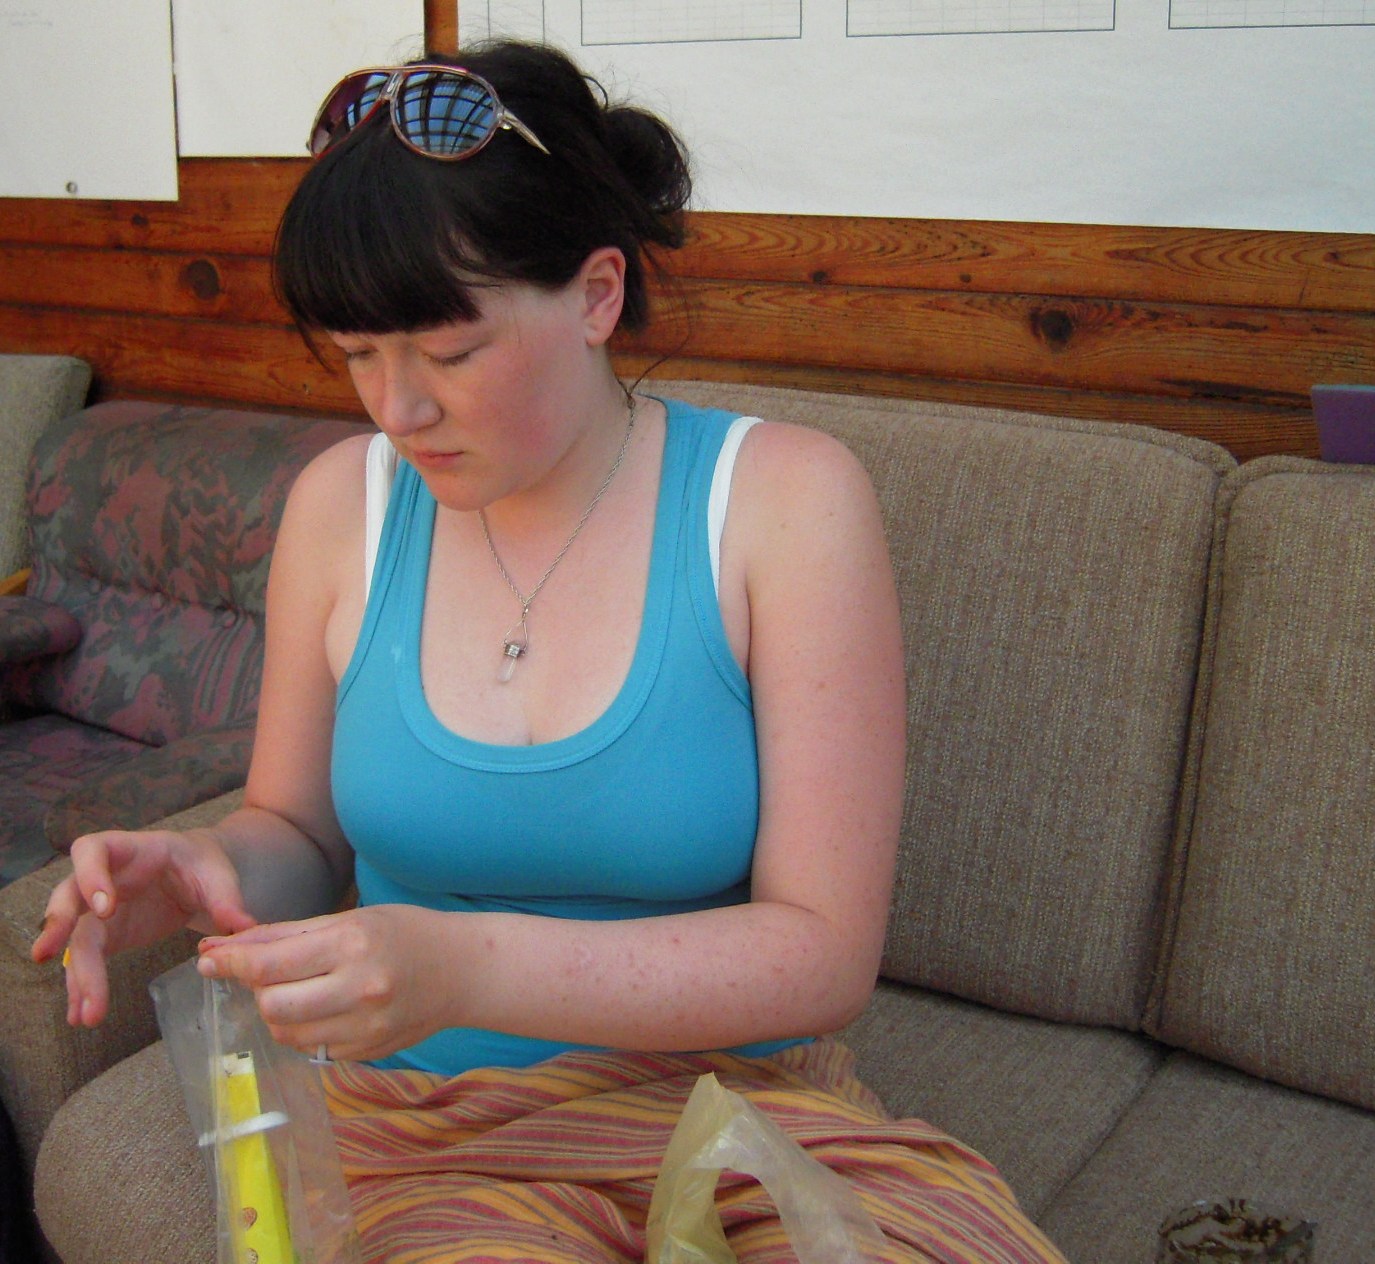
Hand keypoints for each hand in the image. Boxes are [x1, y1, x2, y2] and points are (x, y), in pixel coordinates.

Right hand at [31, 828, 255, 1026]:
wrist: (198, 874)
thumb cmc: (203, 866)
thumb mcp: (219, 877)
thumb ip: (227, 901)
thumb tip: (242, 929)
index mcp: (133, 849)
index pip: (94, 849)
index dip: (90, 875)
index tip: (103, 907)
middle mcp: (106, 877)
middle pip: (68, 894)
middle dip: (59, 923)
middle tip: (49, 954)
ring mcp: (100, 908)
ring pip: (75, 937)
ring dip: (76, 974)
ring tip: (82, 1013)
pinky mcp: (106, 934)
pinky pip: (87, 959)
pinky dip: (84, 987)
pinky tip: (81, 1014)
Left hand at [196, 904, 448, 1062]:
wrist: (463, 971)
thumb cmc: (405, 933)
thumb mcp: (350, 919)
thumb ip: (286, 934)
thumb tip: (221, 945)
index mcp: (353, 945)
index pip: (271, 963)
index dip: (230, 962)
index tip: (206, 958)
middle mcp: (359, 989)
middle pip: (272, 1006)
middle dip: (259, 991)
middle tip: (271, 974)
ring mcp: (365, 1028)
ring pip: (287, 1033)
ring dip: (280, 1013)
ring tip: (303, 991)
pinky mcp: (367, 1053)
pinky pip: (312, 1049)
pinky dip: (306, 1030)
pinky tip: (326, 1009)